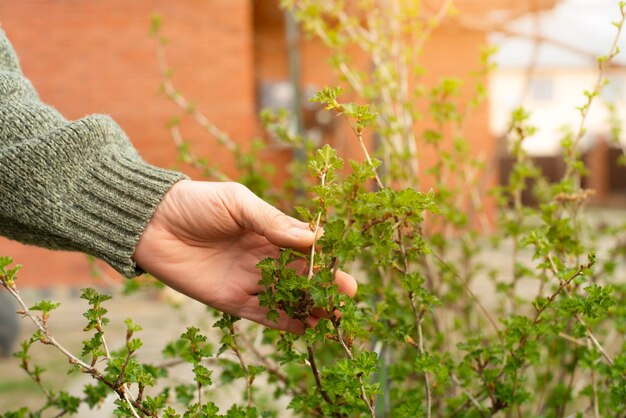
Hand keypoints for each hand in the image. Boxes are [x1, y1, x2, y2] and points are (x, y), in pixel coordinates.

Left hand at [133, 180, 356, 332]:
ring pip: (285, 296)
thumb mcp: (238, 203)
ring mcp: (246, 279)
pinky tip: (305, 327)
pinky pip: (261, 313)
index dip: (324, 258)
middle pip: (299, 275)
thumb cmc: (195, 203)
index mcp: (266, 231)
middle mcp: (260, 257)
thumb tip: (313, 238)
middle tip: (348, 296)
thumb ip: (273, 222)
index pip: (303, 247)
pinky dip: (283, 321)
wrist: (151, 222)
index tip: (344, 266)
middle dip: (324, 285)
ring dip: (308, 306)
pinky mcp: (229, 299)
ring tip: (331, 316)